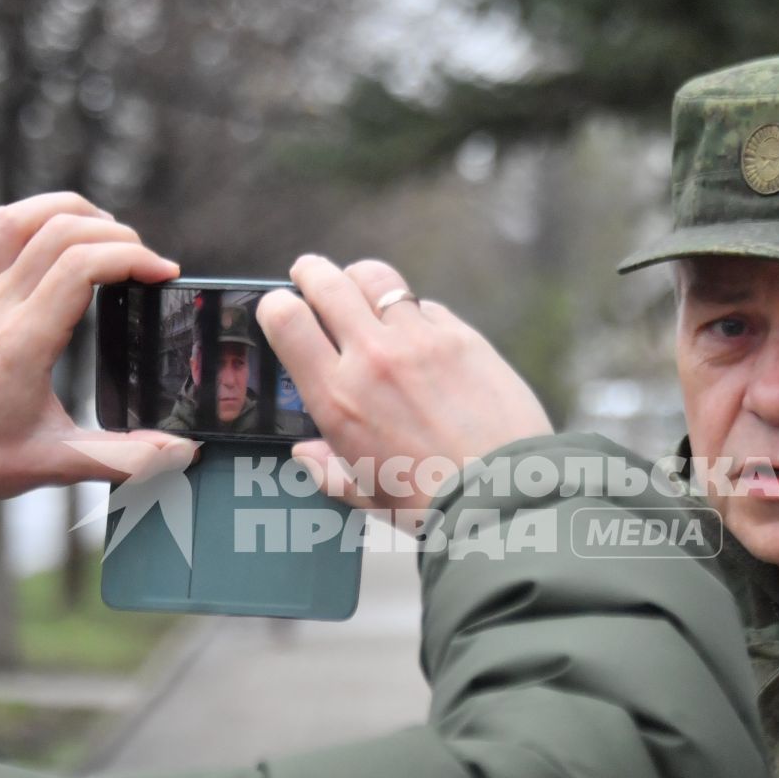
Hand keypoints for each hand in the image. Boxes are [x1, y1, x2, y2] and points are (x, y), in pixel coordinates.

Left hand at [0, 192, 197, 510]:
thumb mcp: (59, 465)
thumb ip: (125, 459)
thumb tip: (183, 452)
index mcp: (22, 343)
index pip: (80, 267)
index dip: (131, 258)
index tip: (163, 275)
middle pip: (58, 232)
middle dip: (115, 234)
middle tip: (144, 263)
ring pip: (16, 219)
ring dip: (66, 211)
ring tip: (104, 230)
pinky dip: (11, 219)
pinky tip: (39, 231)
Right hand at [257, 255, 551, 513]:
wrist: (504, 495)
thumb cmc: (432, 504)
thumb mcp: (366, 493)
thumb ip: (328, 470)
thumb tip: (308, 454)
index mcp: (337, 397)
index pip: (286, 319)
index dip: (274, 305)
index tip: (279, 308)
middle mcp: (373, 357)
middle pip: (328, 282)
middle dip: (312, 273)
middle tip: (310, 274)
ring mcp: (420, 340)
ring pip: (377, 279)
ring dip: (361, 280)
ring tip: (361, 289)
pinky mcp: (462, 336)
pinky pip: (426, 305)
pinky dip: (414, 313)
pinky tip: (418, 333)